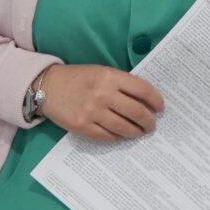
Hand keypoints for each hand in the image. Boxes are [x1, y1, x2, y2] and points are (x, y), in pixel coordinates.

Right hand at [39, 64, 163, 141]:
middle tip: (152, 125)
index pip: (142, 89)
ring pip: (124, 127)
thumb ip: (121, 84)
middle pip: (136, 112)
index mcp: (110, 77)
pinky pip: (108, 136)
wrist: (48, 86)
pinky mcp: (83, 126)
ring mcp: (92, 112)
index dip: (156, 100)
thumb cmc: (78, 78)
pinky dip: (119, 137)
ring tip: (140, 132)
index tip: (160, 107)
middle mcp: (103, 94)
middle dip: (149, 121)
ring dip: (136, 132)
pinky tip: (122, 135)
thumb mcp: (101, 72)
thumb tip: (145, 101)